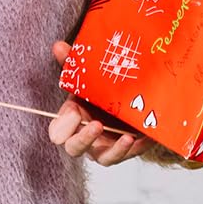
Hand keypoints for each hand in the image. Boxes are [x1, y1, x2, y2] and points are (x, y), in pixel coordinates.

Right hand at [47, 41, 149, 164]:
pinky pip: (129, 155)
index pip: (58, 131)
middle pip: (75, 148)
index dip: (62, 127)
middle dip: (84, 139)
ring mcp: (104, 147)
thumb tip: (58, 45)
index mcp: (71, 120)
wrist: (125, 97)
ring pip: (104, 158)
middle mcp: (85, 137)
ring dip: (115, 150)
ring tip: (127, 137)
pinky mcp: (124, 150)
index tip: (73, 114)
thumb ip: (72, 63)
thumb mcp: (86, 77)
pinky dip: (136, 148)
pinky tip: (144, 137)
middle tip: (96, 125)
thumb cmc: (99, 90)